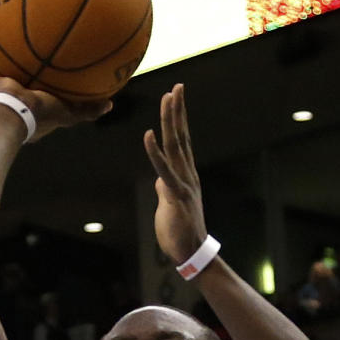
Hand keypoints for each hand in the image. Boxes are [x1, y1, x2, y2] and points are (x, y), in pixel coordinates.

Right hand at [0, 68, 110, 142]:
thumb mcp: (69, 113)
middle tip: (27, 60)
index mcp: (35, 112)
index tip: (50, 76)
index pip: (42, 100)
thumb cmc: (41, 113)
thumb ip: (86, 110)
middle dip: (23, 78)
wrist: (13, 112)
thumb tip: (109, 105)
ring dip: (1, 70)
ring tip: (4, 50)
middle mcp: (16, 105)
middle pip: (20, 89)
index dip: (46, 90)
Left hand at [143, 83, 207, 264]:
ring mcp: (183, 183)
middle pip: (181, 136)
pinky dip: (155, 152)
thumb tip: (159, 180)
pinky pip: (164, 170)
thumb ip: (164, 189)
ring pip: (175, 146)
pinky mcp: (176, 195)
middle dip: (177, 111)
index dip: (178, 119)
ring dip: (171, 121)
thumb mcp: (168, 205)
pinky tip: (149, 135)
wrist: (190, 253)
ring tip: (168, 98)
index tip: (176, 97)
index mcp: (185, 175)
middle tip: (176, 86)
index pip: (182, 141)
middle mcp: (187, 174)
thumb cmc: (178, 231)